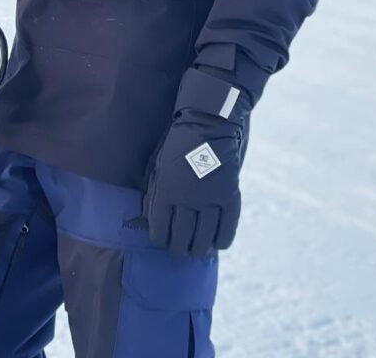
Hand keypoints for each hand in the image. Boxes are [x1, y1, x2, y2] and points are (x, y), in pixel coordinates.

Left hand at [141, 109, 245, 258]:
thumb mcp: (158, 168)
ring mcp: (209, 200)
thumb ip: (155, 194)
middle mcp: (186, 200)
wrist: (206, 126)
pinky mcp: (229, 197)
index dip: (160, 241)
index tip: (163, 241)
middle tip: (180, 249)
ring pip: (203, 239)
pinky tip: (217, 244)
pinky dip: (222, 241)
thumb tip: (147, 220)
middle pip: (181, 240)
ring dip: (199, 249)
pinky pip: (226, 229)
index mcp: (165, 193)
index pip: (159, 232)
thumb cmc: (176, 147)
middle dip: (179, 249)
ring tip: (197, 249)